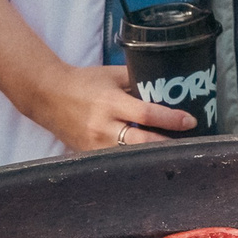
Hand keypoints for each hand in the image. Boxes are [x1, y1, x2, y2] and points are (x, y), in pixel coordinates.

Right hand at [22, 61, 199, 152]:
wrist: (47, 94)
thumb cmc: (84, 81)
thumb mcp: (112, 75)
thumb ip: (137, 80)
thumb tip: (168, 86)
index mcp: (111, 102)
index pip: (147, 113)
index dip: (171, 119)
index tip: (190, 121)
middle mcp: (103, 126)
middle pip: (142, 143)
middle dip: (168, 146)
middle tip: (191, 145)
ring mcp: (95, 144)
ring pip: (131, 158)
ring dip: (153, 158)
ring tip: (175, 156)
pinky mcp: (88, 155)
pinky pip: (116, 162)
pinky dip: (133, 162)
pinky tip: (149, 162)